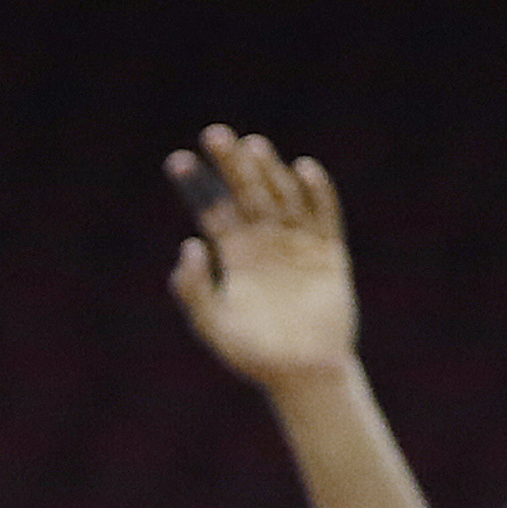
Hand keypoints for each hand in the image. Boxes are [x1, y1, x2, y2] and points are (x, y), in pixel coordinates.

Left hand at [168, 126, 365, 393]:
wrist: (304, 373)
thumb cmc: (254, 354)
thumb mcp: (212, 324)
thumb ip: (195, 290)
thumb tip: (189, 244)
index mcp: (235, 255)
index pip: (212, 209)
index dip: (197, 185)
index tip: (177, 160)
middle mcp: (265, 242)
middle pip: (246, 193)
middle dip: (231, 165)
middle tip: (215, 133)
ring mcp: (298, 244)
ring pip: (282, 197)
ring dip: (269, 171)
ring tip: (254, 146)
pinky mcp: (329, 253)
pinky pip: (324, 215)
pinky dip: (317, 192)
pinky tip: (304, 169)